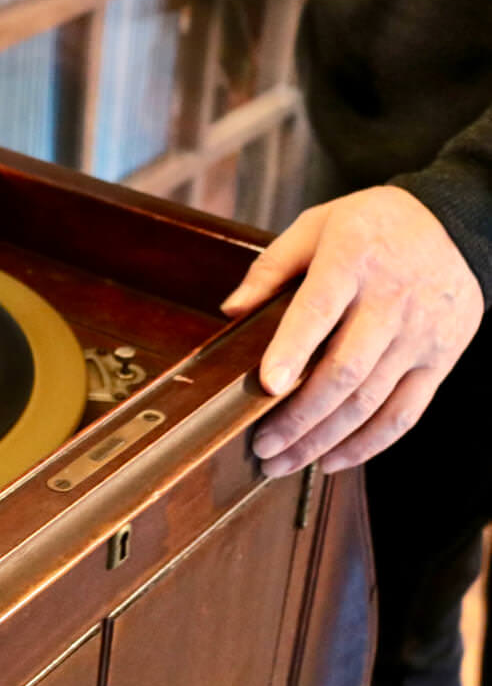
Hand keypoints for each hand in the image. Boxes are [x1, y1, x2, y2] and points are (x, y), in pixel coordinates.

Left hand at [221, 185, 482, 476]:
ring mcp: (420, 336)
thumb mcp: (316, 225)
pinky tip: (332, 460)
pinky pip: (405, 413)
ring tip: (283, 462)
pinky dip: (368, 444)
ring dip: (323, 440)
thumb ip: (271, 268)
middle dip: (299, 417)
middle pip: (345, 371)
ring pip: (371, 402)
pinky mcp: (440, 359)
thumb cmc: (372, 226)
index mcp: (352, 261)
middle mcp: (391, 302)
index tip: (266, 385)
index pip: (320, 311)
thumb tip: (231, 312)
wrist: (456, 223)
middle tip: (261, 447)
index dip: (292, 350)